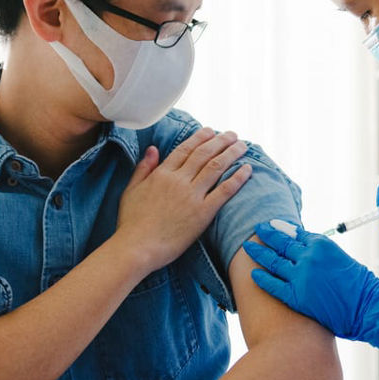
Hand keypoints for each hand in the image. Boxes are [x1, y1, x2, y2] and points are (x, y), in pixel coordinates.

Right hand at [114, 127, 251, 272]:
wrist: (136, 248)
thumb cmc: (131, 223)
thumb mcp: (131, 190)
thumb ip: (143, 168)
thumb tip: (153, 148)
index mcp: (162, 174)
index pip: (185, 149)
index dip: (200, 138)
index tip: (210, 131)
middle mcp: (178, 180)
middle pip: (204, 154)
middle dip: (220, 141)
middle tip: (232, 134)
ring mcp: (192, 196)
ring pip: (216, 166)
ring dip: (231, 153)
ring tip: (242, 145)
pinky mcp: (203, 213)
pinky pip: (224, 191)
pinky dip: (237, 178)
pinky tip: (247, 168)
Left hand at [243, 221, 378, 353]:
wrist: (368, 307)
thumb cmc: (359, 285)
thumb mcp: (340, 258)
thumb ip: (320, 251)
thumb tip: (303, 245)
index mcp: (322, 244)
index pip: (296, 233)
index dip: (283, 229)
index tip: (273, 226)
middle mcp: (309, 257)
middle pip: (281, 243)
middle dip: (267, 235)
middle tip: (257, 230)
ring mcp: (301, 276)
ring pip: (273, 261)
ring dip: (259, 253)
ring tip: (248, 247)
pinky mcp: (296, 296)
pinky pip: (273, 284)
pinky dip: (262, 278)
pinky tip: (253, 274)